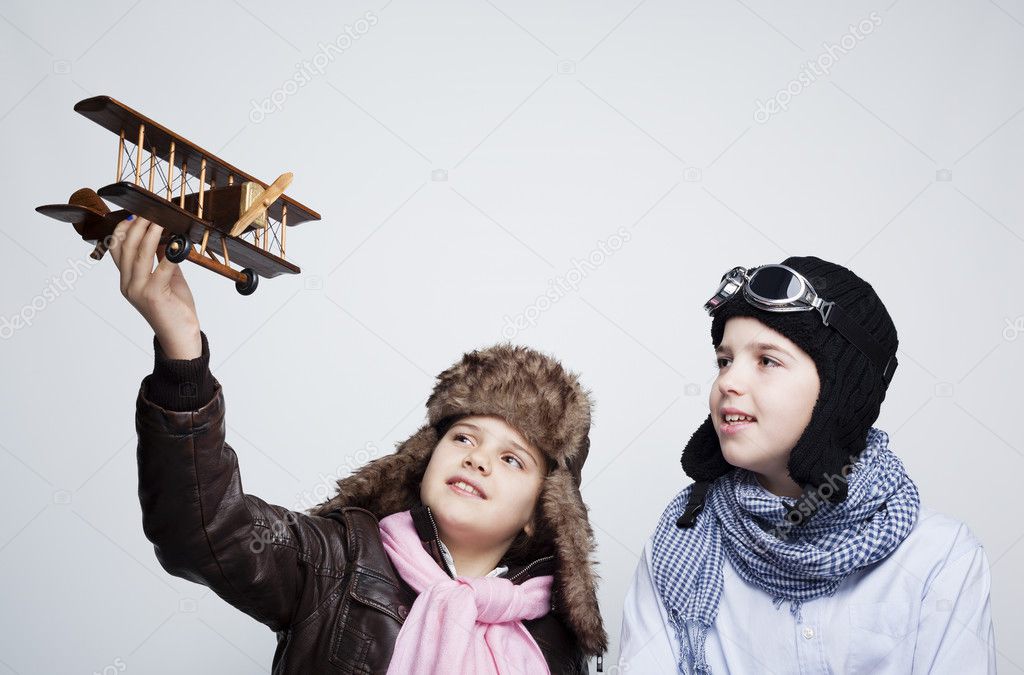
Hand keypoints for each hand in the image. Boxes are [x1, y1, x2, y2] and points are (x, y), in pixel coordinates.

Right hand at [108, 216, 201, 358]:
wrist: (180, 338)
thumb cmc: (175, 309)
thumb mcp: (167, 279)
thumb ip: (162, 259)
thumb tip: (164, 236)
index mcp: (127, 280)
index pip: (116, 248)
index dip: (123, 228)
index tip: (137, 213)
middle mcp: (128, 284)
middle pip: (126, 247)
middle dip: (138, 225)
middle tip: (151, 211)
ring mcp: (138, 291)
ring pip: (139, 254)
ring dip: (151, 233)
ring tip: (161, 220)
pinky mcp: (153, 296)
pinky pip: (162, 268)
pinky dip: (171, 253)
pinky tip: (180, 243)